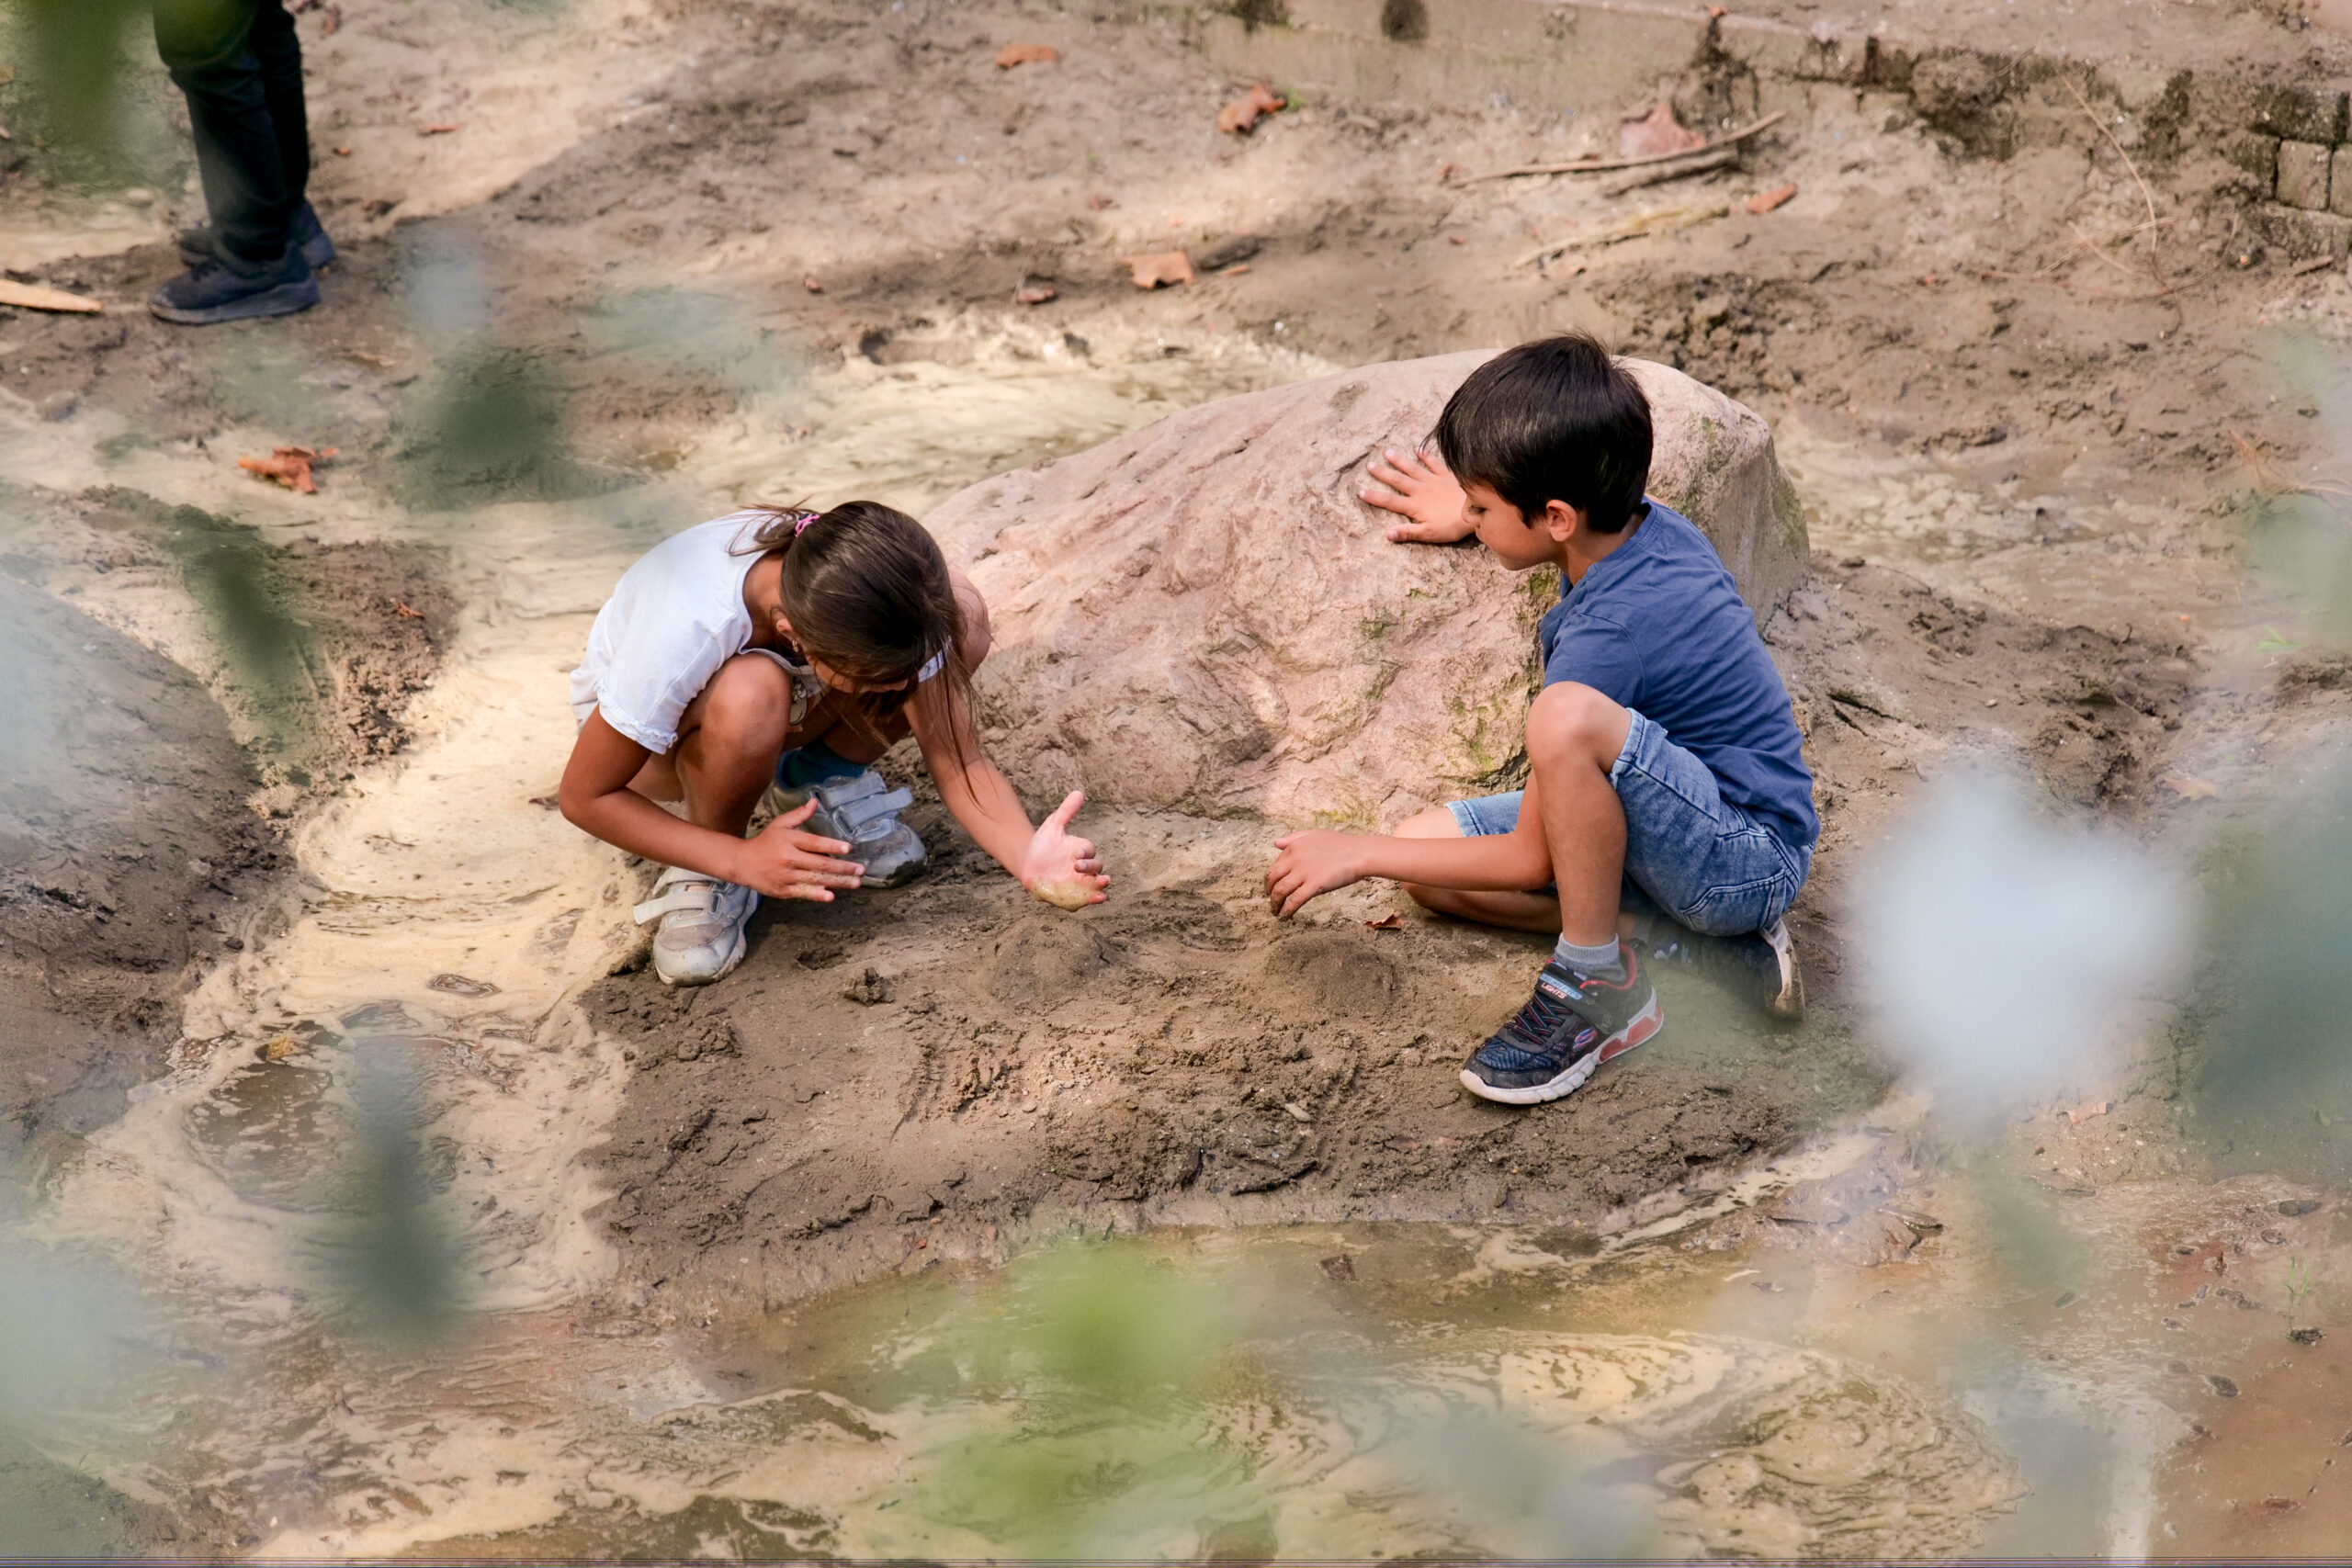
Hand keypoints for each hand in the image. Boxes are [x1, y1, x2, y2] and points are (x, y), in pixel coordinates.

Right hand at [732, 798, 866, 900]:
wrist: (741, 863)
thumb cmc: (765, 842)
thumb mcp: (780, 824)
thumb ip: (799, 815)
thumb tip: (816, 801)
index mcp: (789, 840)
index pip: (814, 843)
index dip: (832, 846)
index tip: (849, 848)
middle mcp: (789, 858)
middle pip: (820, 864)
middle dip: (843, 868)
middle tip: (861, 870)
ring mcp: (786, 876)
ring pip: (816, 880)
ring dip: (838, 882)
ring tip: (856, 883)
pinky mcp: (783, 890)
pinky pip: (804, 893)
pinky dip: (817, 895)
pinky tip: (831, 895)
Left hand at [1022, 790, 1109, 909]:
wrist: (1027, 865)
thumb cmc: (1043, 844)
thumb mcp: (1052, 827)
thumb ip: (1066, 811)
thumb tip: (1078, 792)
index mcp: (1081, 850)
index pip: (1090, 850)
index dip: (1085, 852)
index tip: (1075, 853)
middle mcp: (1085, 867)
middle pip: (1096, 867)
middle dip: (1090, 866)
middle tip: (1077, 866)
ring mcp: (1080, 883)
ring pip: (1096, 884)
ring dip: (1101, 884)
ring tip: (1103, 883)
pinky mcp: (1073, 896)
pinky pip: (1086, 898)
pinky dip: (1094, 899)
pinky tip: (1098, 899)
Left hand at [1265, 829, 1367, 916]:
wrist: (1360, 853)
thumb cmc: (1341, 844)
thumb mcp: (1314, 834)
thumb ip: (1294, 838)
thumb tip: (1276, 843)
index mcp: (1294, 846)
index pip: (1275, 864)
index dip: (1272, 877)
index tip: (1272, 885)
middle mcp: (1295, 859)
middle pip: (1272, 878)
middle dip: (1268, 890)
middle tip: (1269, 899)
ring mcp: (1304, 872)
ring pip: (1280, 891)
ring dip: (1275, 903)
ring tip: (1275, 911)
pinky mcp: (1314, 885)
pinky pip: (1295, 900)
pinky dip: (1287, 910)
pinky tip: (1286, 915)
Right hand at [1361, 447, 1473, 543]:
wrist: (1477, 509)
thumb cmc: (1452, 525)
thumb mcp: (1428, 534)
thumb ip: (1408, 533)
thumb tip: (1387, 534)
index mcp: (1414, 506)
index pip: (1389, 501)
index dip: (1374, 497)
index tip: (1360, 491)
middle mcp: (1420, 490)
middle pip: (1397, 480)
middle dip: (1383, 473)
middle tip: (1369, 466)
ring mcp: (1433, 480)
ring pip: (1412, 468)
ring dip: (1399, 461)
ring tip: (1387, 452)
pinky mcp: (1447, 475)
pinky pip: (1434, 463)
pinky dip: (1425, 455)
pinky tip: (1418, 449)